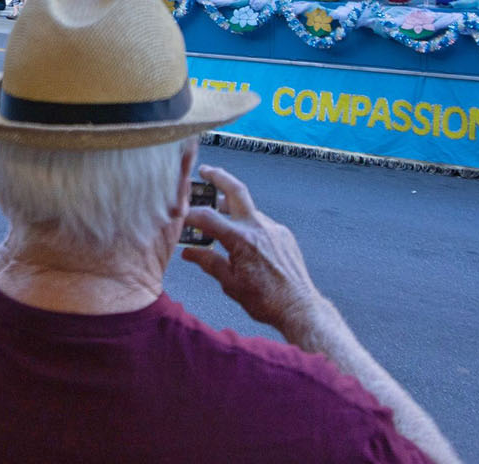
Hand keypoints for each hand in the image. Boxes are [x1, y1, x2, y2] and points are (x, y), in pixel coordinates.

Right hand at [180, 164, 328, 336]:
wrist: (299, 308)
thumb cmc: (266, 300)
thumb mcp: (229, 283)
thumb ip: (208, 262)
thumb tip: (189, 252)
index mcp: (241, 239)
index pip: (207, 217)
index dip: (189, 213)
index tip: (179, 213)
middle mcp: (258, 228)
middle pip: (235, 190)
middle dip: (218, 177)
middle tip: (205, 171)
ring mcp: (273, 229)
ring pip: (248, 209)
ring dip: (232, 207)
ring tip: (219, 211)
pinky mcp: (284, 235)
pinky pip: (261, 223)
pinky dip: (248, 224)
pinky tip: (242, 238)